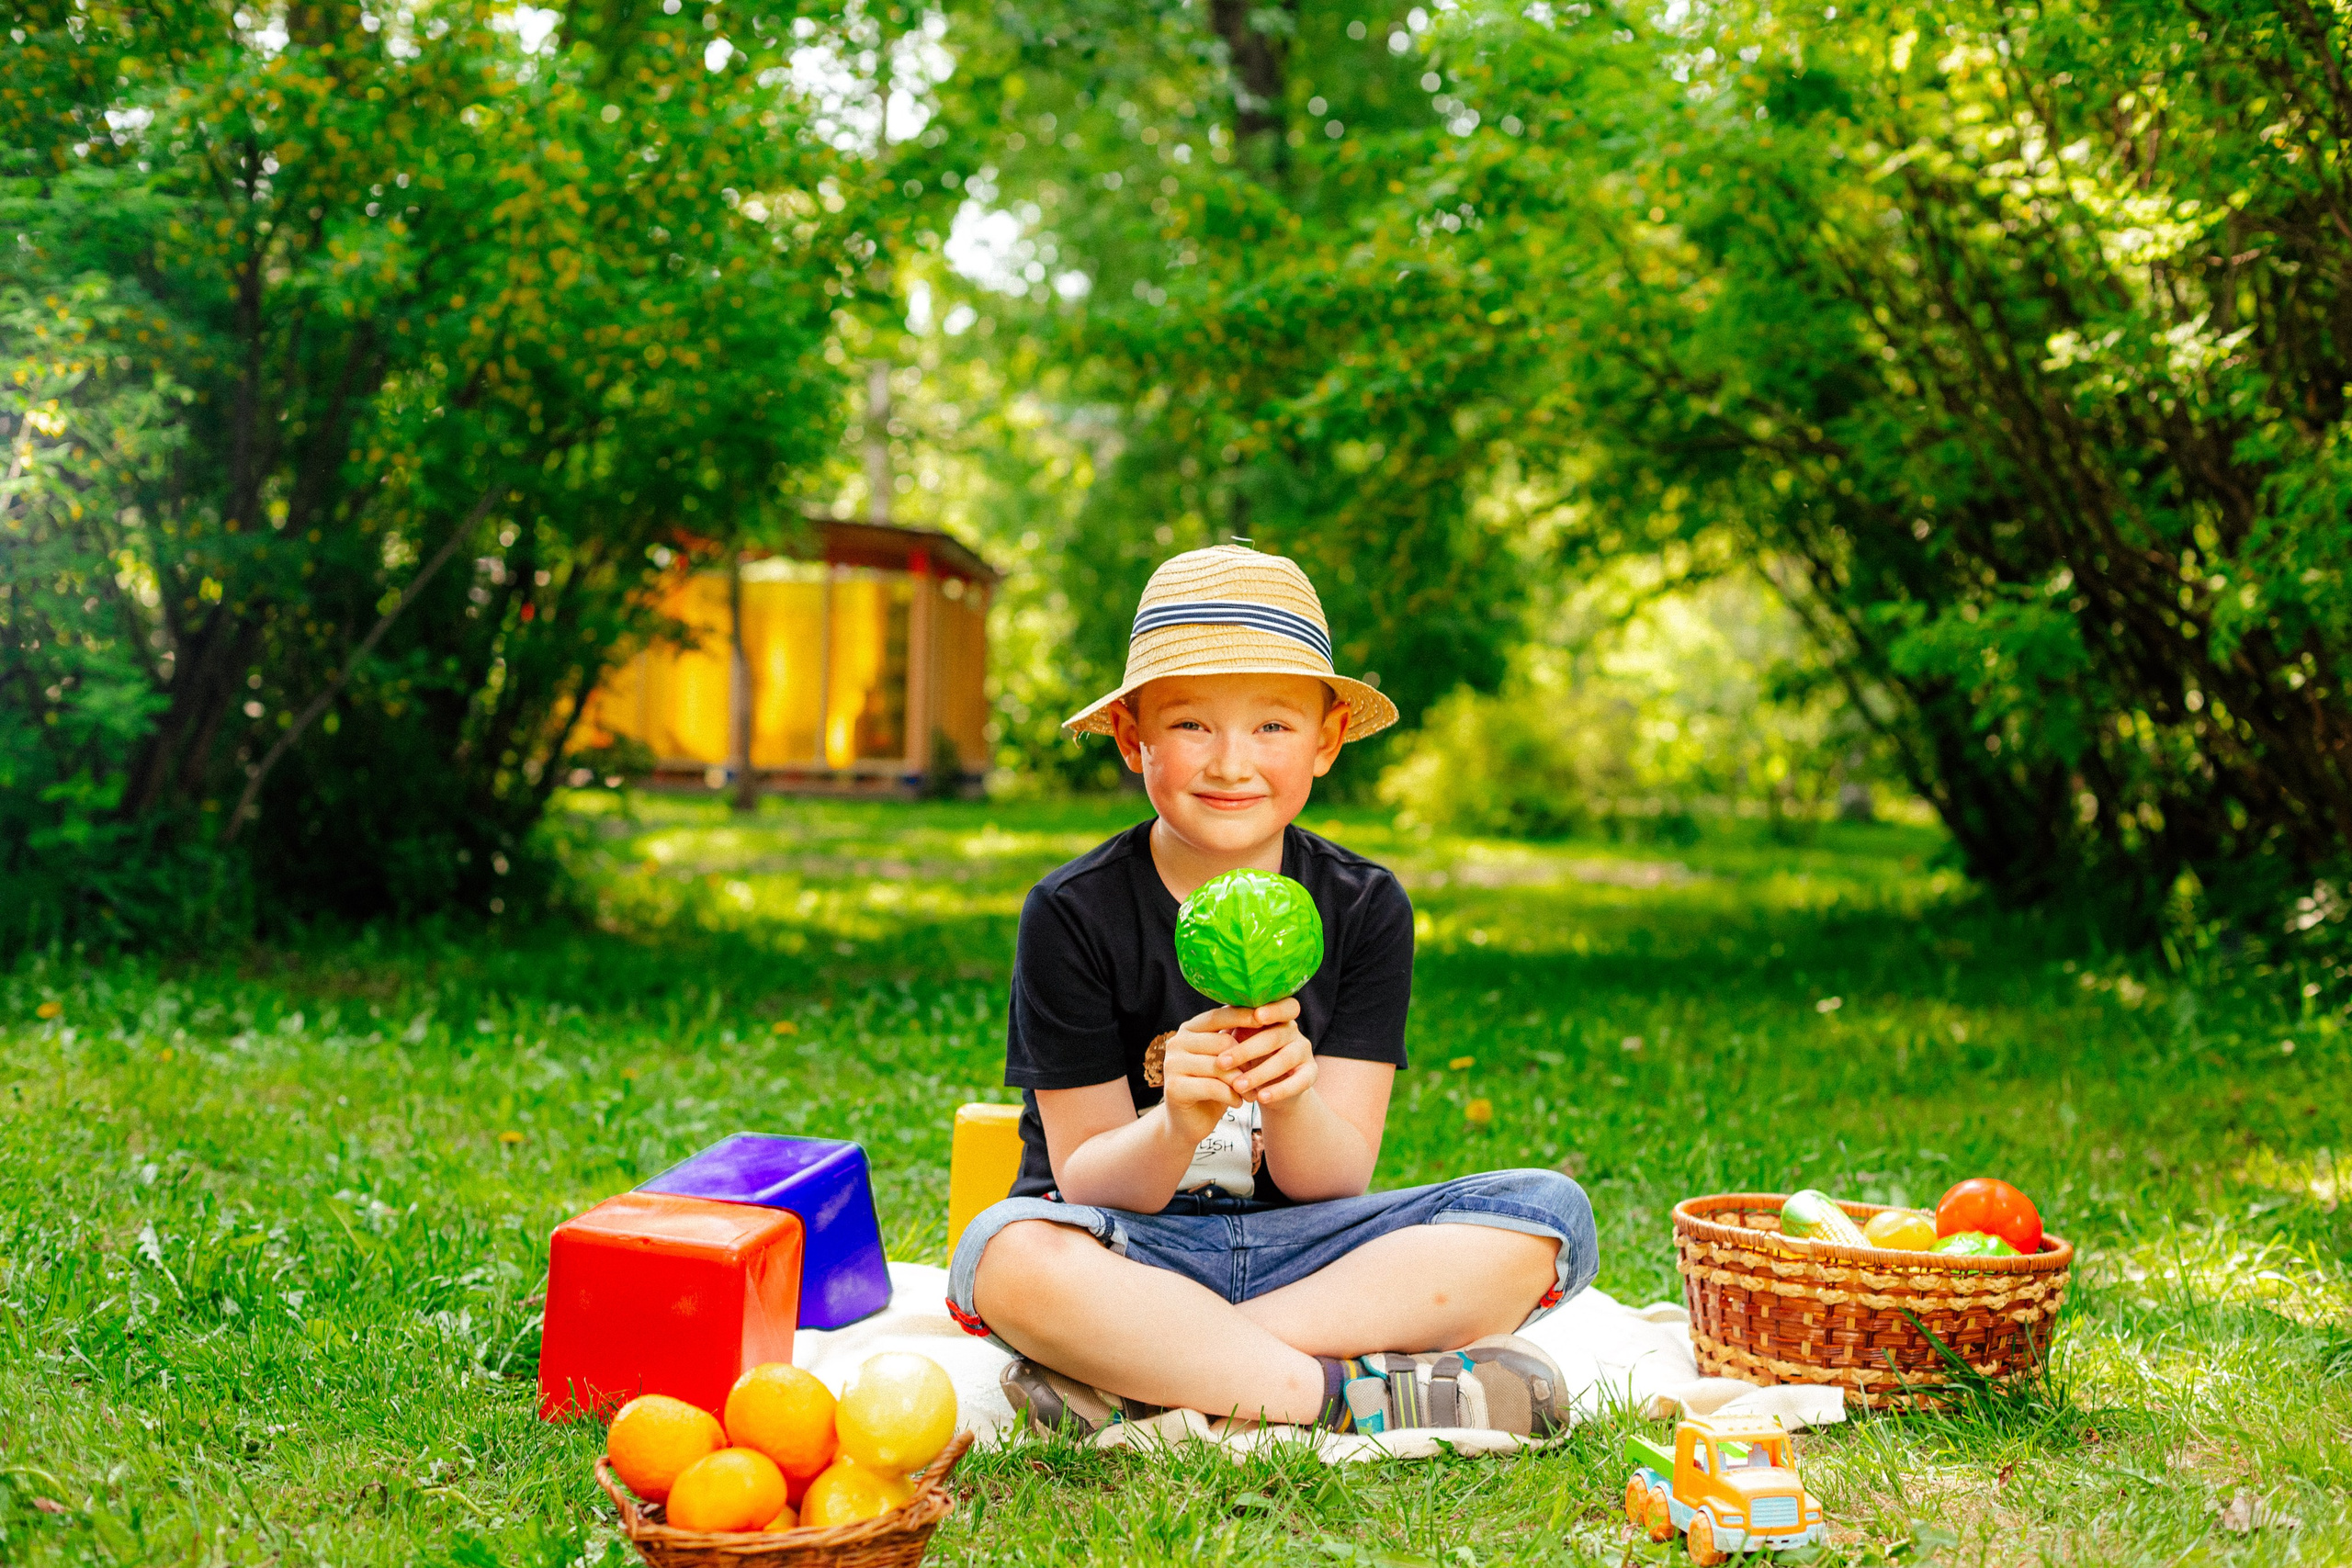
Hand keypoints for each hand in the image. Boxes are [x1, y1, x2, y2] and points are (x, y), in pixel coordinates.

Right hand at [1159, 1007, 1251, 1143]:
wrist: (1188, 1123)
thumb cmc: (1212, 1087)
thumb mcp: (1224, 1061)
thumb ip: (1234, 1040)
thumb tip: (1263, 1016)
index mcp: (1188, 1030)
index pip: (1217, 1016)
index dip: (1242, 1016)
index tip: (1267, 1019)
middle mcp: (1176, 1042)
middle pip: (1222, 1043)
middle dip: (1246, 1060)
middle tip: (1260, 1077)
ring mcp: (1172, 1064)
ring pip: (1219, 1066)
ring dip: (1241, 1082)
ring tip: (1252, 1094)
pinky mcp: (1173, 1087)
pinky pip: (1213, 1087)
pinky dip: (1231, 1096)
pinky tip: (1238, 1103)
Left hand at [1197, 998, 1318, 1110]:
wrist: (1270, 1088)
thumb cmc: (1249, 1058)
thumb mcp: (1240, 1041)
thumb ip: (1233, 1029)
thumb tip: (1212, 1024)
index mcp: (1276, 1016)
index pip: (1282, 1005)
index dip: (1272, 1009)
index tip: (1256, 1016)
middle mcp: (1293, 1030)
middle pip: (1275, 1035)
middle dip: (1247, 1050)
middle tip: (1222, 1062)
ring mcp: (1304, 1051)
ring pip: (1285, 1059)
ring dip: (1259, 1073)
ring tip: (1237, 1086)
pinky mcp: (1310, 1074)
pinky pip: (1299, 1081)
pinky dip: (1279, 1090)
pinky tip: (1261, 1098)